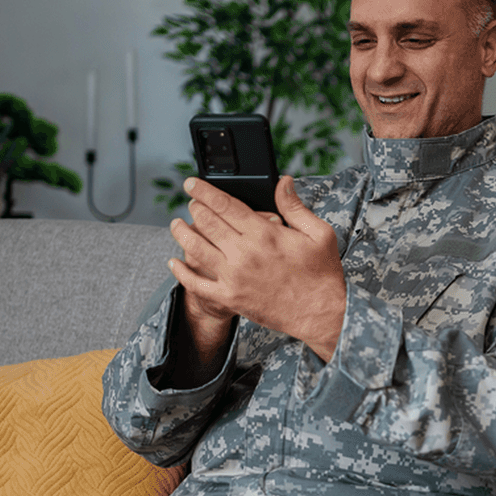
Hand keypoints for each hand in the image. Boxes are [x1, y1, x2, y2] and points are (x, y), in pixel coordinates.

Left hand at [168, 175, 346, 361]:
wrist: (321, 313)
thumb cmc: (321, 273)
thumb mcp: (318, 233)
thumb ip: (294, 206)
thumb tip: (282, 181)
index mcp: (264, 233)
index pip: (225, 205)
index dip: (204, 191)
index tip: (192, 184)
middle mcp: (244, 253)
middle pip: (207, 223)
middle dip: (194, 208)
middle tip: (191, 202)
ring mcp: (234, 277)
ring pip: (196, 249)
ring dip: (182, 234)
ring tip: (177, 224)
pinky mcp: (229, 298)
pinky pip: (197, 284)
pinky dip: (182, 272)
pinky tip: (174, 262)